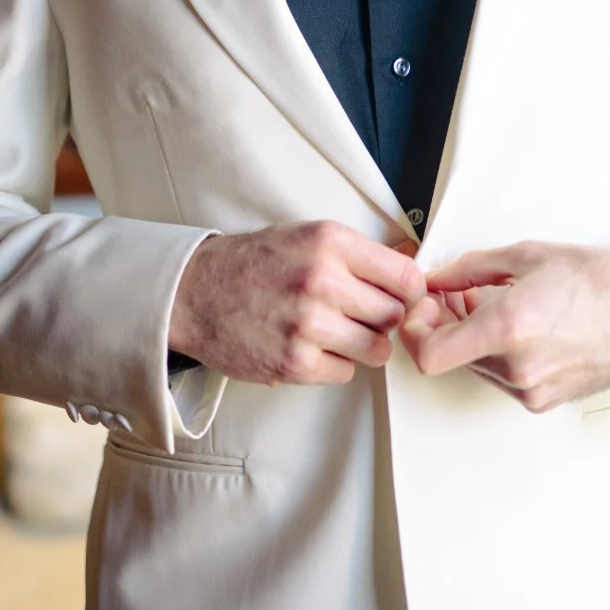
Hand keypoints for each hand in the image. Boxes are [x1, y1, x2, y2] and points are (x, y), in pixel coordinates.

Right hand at [169, 221, 425, 385]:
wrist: (196, 293)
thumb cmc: (254, 263)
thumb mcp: (308, 236)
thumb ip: (359, 252)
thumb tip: (413, 260)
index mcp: (330, 242)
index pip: (406, 276)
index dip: (411, 291)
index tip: (404, 297)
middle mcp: (322, 281)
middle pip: (394, 315)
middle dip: (383, 318)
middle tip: (362, 314)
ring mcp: (308, 325)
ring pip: (376, 349)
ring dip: (362, 344)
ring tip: (336, 331)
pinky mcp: (295, 363)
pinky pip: (345, 372)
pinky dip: (334, 364)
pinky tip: (312, 346)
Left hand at [398, 241, 609, 412]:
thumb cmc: (595, 278)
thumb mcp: (524, 255)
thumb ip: (466, 269)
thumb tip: (433, 280)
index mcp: (510, 327)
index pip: (429, 355)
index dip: (414, 332)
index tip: (422, 309)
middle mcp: (518, 368)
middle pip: (449, 358)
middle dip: (443, 325)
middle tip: (454, 296)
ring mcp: (531, 391)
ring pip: (473, 367)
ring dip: (470, 340)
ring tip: (491, 305)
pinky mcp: (543, 401)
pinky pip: (501, 379)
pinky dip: (496, 354)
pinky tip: (516, 328)